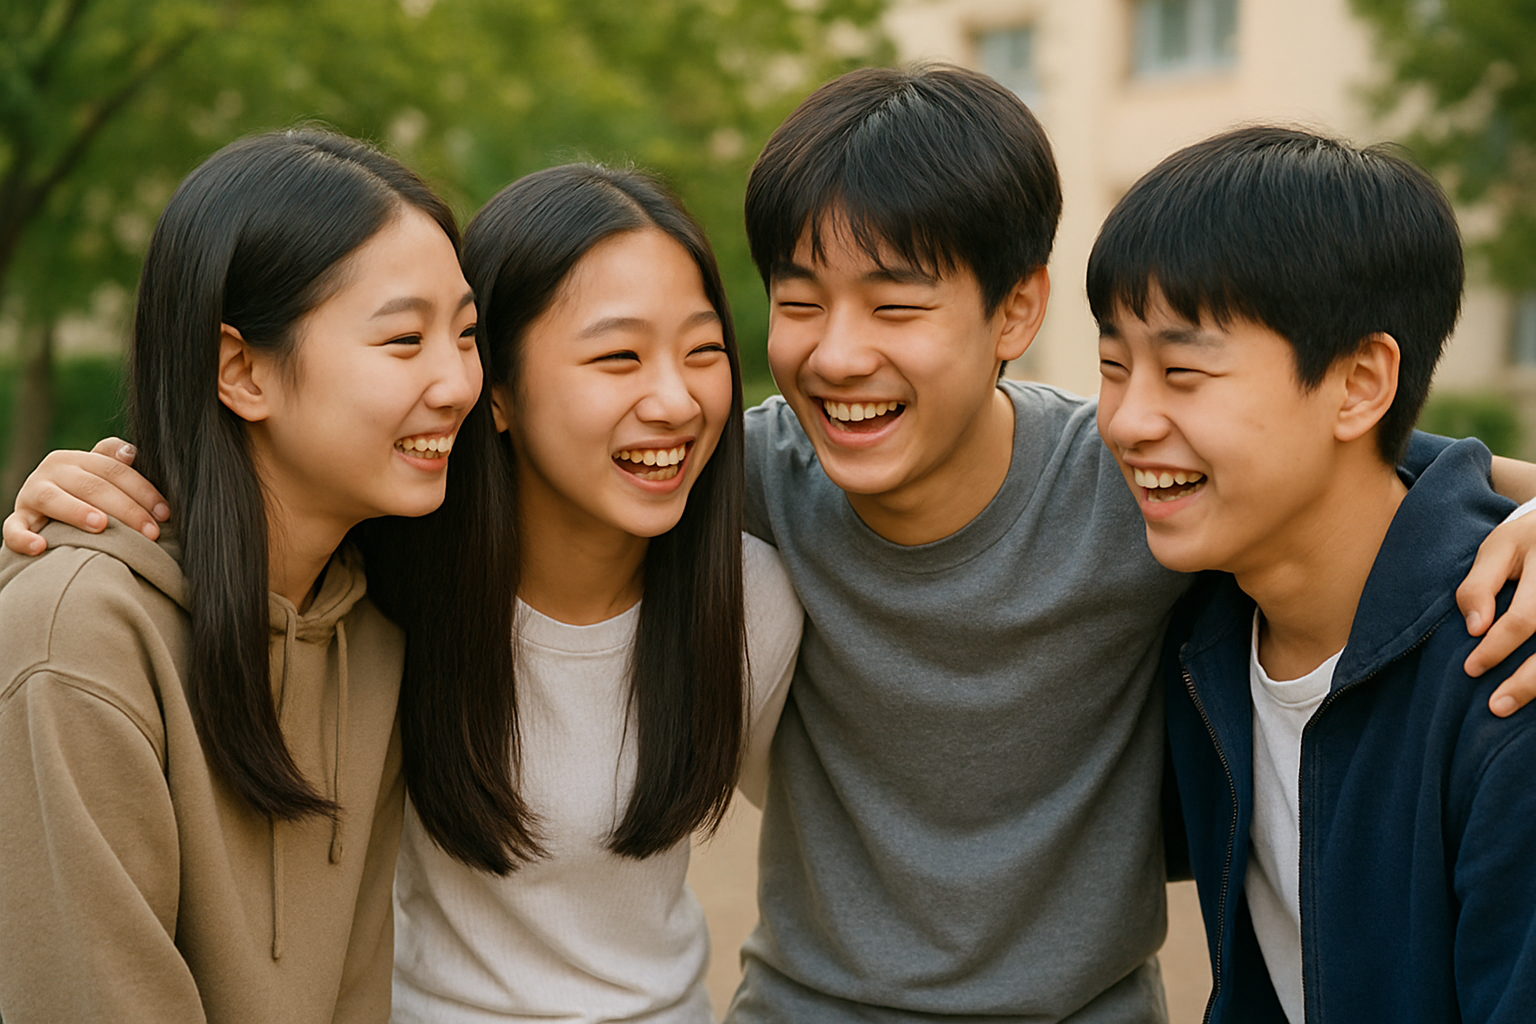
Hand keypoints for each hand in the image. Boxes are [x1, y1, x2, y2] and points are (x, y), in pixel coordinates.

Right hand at [2, 438, 169, 554]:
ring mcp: (31, 494)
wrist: (46, 515)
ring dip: (77, 511)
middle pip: (92, 486)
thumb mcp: (102, 477)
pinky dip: (23, 537)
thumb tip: (132, 452)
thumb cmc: (88, 497)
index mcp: (78, 459)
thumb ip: (116, 464)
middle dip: (125, 509)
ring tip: (101, 525)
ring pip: (53, 499)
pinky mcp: (18, 518)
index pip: (115, 471)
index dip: (143, 491)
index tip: (165, 514)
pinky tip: (40, 547)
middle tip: (150, 532)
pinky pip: (14, 528)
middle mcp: (52, 471)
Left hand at [1458, 509, 1535, 716]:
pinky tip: (1535, 696)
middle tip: (1496, 705)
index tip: (1471, 668)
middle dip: (1525, 680)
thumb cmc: (1525, 544)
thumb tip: (1474, 628)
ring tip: (1513, 706)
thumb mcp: (1497, 550)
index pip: (1524, 619)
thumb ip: (1480, 586)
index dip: (1496, 647)